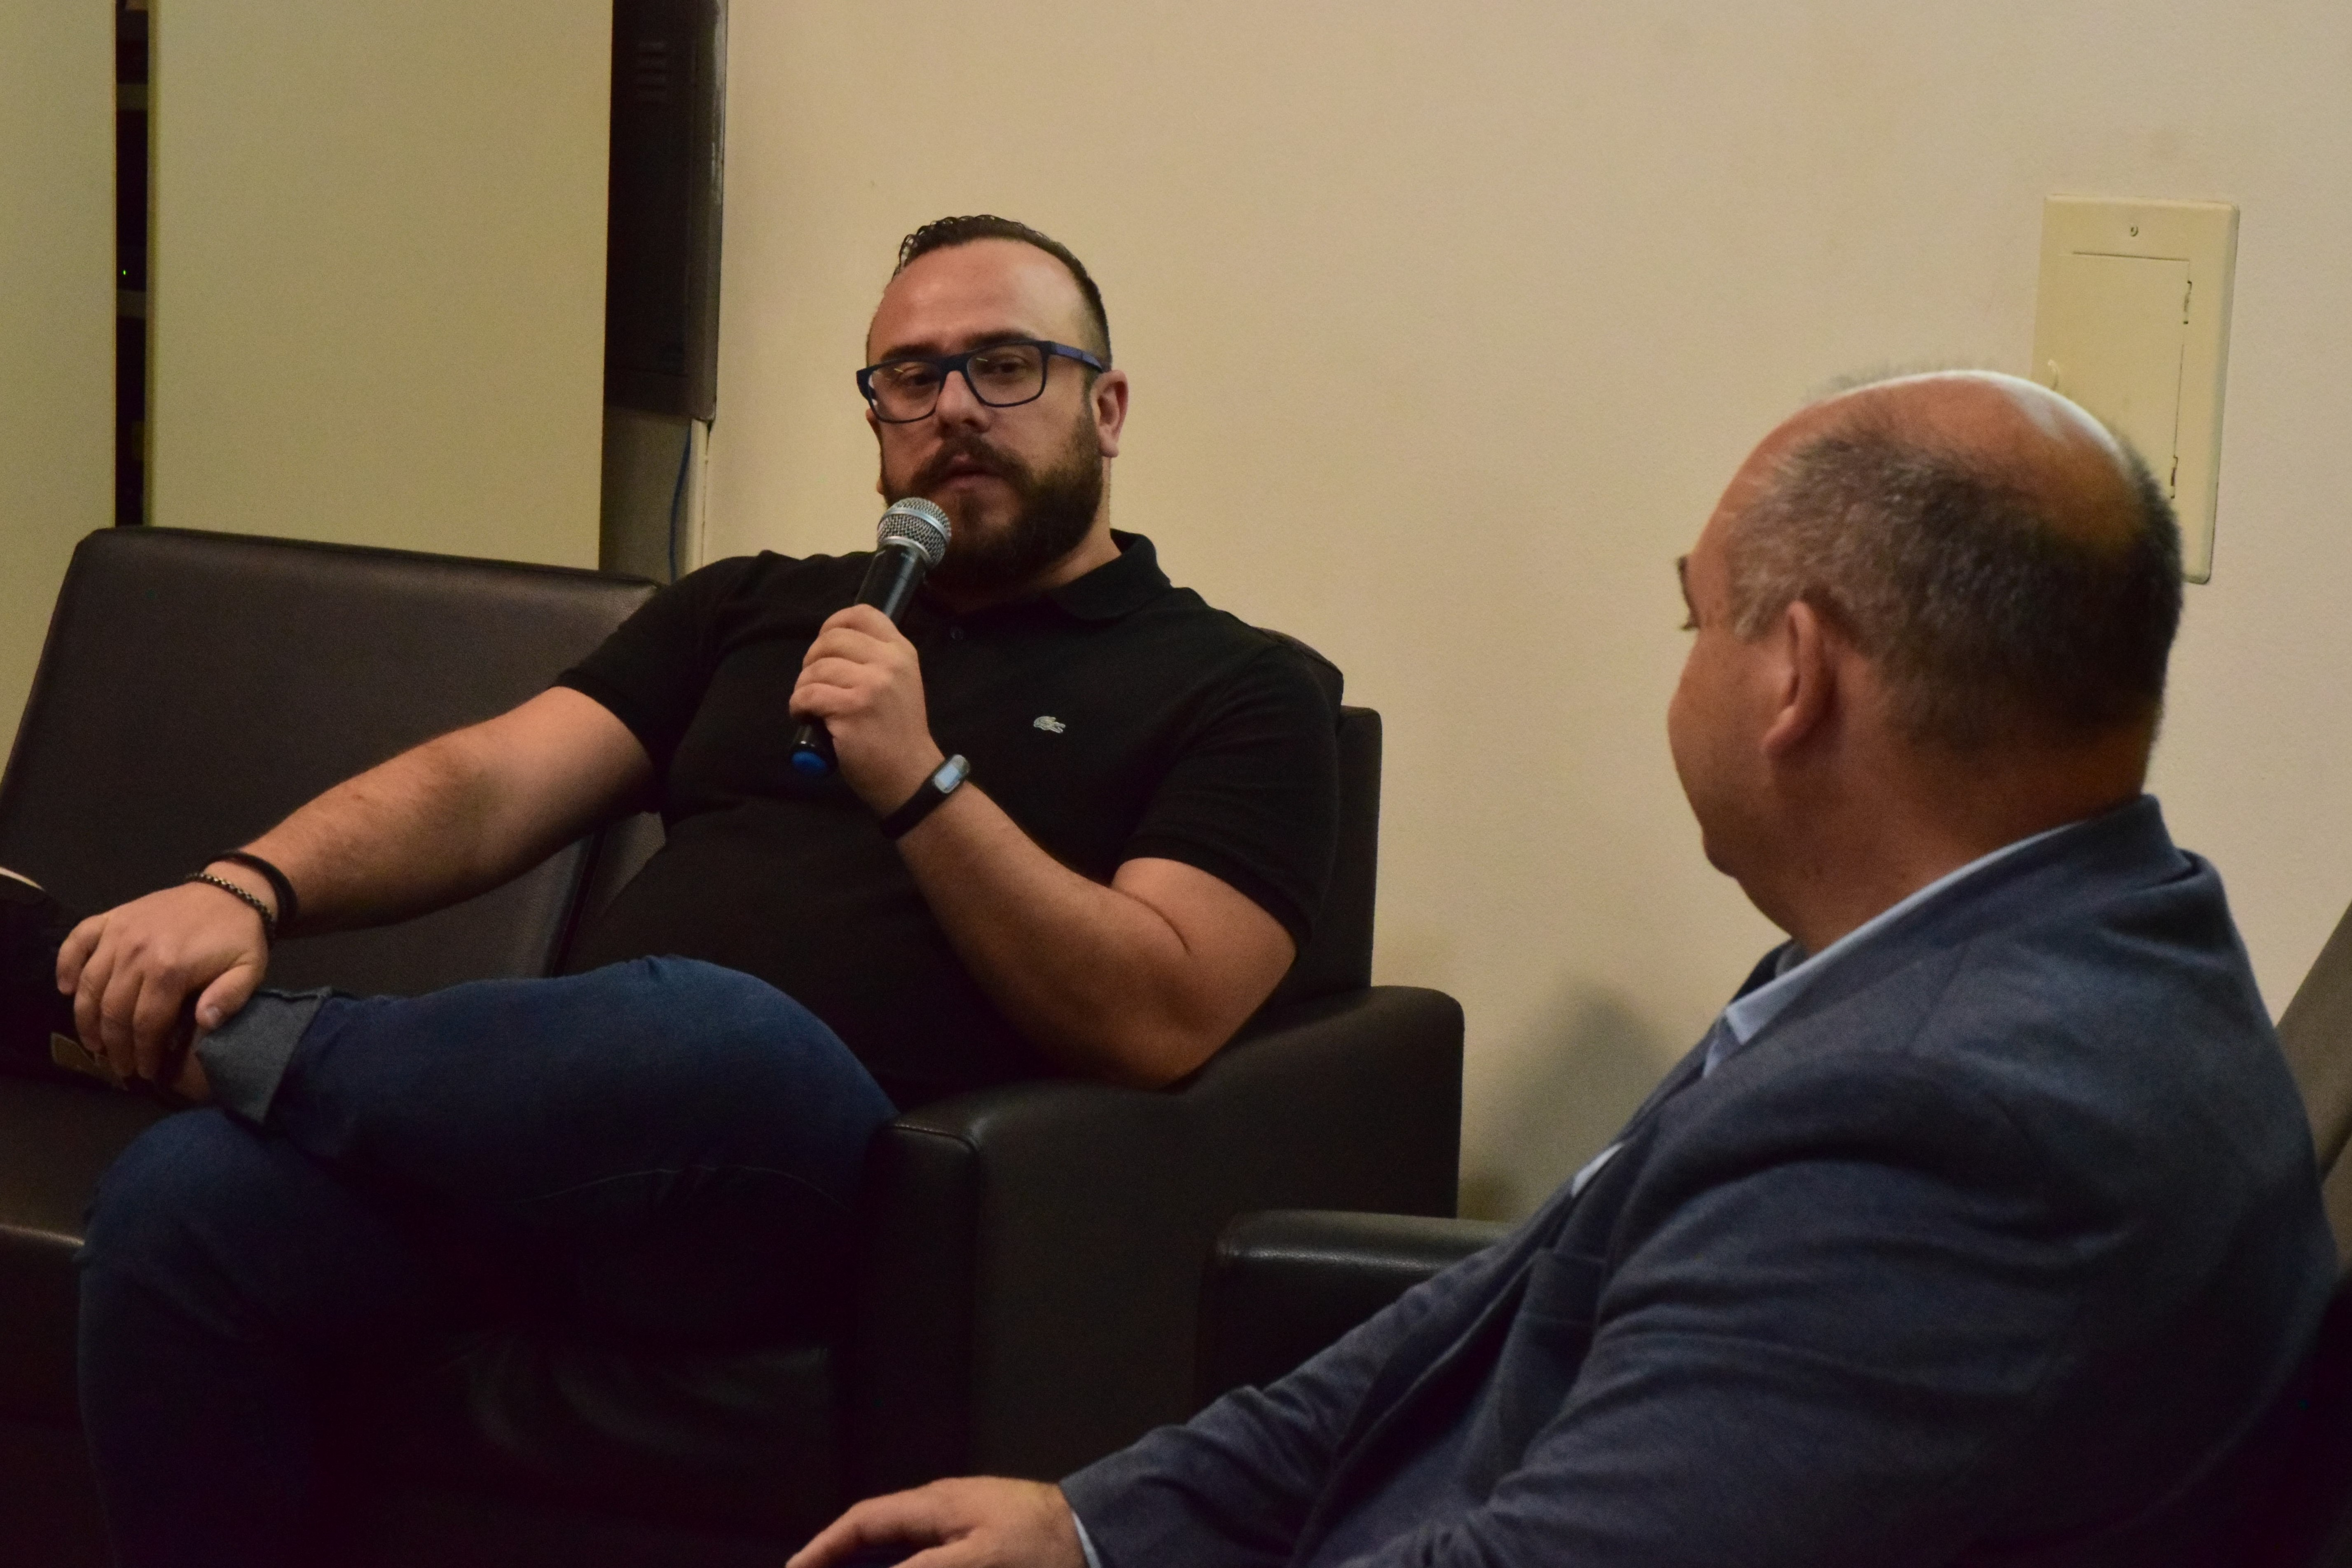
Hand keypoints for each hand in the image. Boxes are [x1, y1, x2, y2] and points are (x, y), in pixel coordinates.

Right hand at [56, 874, 272, 1086]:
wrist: (233, 889)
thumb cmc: (239, 936)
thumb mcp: (249, 969)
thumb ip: (229, 998)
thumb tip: (203, 1025)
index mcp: (171, 969)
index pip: (146, 1024)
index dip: (142, 1052)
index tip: (143, 1072)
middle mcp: (137, 952)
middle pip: (113, 1010)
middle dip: (114, 1045)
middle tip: (119, 1066)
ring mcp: (120, 933)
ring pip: (90, 984)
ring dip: (86, 1018)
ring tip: (93, 1043)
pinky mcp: (112, 917)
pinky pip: (77, 941)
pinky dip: (65, 965)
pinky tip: (66, 990)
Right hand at [788, 1478, 1085, 1567]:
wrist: (1104, 1537)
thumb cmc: (1043, 1547)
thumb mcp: (977, 1562)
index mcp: (935, 1506)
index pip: (863, 1521)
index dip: (824, 1547)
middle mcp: (943, 1514)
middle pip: (878, 1539)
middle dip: (847, 1562)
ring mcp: (965, 1531)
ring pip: (906, 1555)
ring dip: (880, 1566)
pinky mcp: (985, 1551)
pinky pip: (935, 1561)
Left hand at [791, 604, 943, 811]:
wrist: (910, 776)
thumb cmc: (898, 732)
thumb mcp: (900, 682)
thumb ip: (876, 659)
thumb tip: (831, 644)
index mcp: (902, 652)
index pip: (862, 614)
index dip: (833, 624)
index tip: (824, 646)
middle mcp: (889, 663)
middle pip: (831, 639)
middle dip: (812, 660)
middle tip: (814, 682)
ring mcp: (871, 686)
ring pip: (816, 668)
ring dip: (803, 686)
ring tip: (811, 705)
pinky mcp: (851, 710)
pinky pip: (808, 694)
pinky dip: (798, 705)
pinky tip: (805, 716)